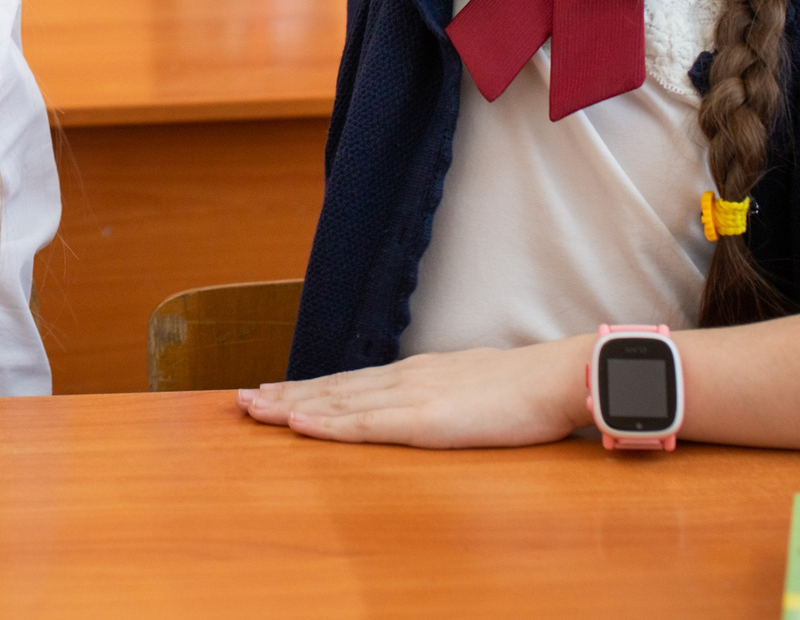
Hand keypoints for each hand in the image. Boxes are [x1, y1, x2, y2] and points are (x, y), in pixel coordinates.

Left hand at [235, 336, 591, 447]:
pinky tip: (296, 422)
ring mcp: (410, 397)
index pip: (351, 383)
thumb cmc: (526, 389)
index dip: (309, 389)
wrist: (557, 377)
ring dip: (290, 405)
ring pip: (336, 403)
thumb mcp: (474, 389)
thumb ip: (447, 398)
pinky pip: (363, 424)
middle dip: (285, 394)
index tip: (273, 391)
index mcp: (418, 374)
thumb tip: (434, 409)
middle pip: (333, 389)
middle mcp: (404, 379)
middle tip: (242, 400)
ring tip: (252, 408)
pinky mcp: (423, 419)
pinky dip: (325, 423)